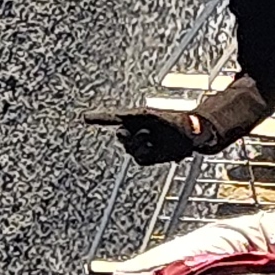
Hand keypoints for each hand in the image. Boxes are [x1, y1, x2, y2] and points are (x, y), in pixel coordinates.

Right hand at [85, 106, 210, 167]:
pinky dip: (146, 154)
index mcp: (135, 118)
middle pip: (121, 135)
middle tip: (142, 131)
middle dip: (128, 134)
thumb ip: (132, 117)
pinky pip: (139, 159)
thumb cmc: (173, 120)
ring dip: (140, 143)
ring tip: (153, 137)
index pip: (112, 118)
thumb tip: (117, 119)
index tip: (85, 117)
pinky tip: (155, 147)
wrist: (189, 134)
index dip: (98, 118)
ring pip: (129, 149)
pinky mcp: (147, 158)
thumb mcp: (150, 115)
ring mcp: (140, 145)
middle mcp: (135, 132)